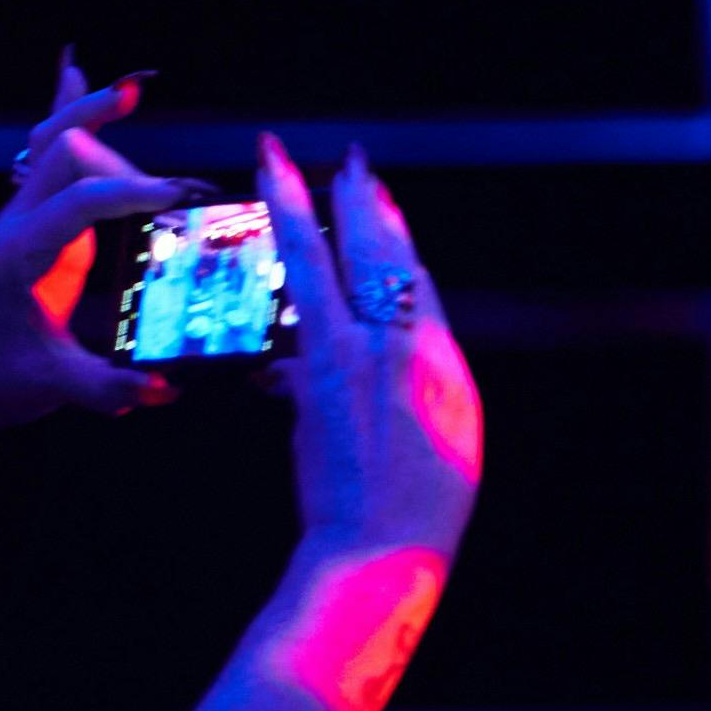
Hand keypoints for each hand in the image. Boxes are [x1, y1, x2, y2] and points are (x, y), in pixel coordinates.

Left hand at [0, 52, 194, 450]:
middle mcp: (19, 222)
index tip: (180, 199)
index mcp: (23, 255)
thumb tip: (165, 388)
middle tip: (175, 196)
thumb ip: (108, 389)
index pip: (79, 199)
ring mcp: (24, 215)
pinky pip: (45, 151)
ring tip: (134, 91)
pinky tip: (79, 71)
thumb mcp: (54, 389)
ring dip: (92, 115)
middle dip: (125, 163)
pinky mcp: (37, 218)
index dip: (130, 192)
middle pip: (66, 152)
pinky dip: (68, 113)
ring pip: (52, 139)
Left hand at [257, 135, 481, 574]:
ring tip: (281, 163)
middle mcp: (410, 347)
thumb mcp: (434, 442)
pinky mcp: (323, 369)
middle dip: (363, 200)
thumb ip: (397, 390)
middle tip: (348, 158)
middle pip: (385, 255)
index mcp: (444, 363)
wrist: (381, 551)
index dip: (398, 234)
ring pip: (337, 257)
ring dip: (307, 202)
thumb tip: (327, 363)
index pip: (418, 280)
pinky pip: (302, 290)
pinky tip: (265, 214)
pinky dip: (288, 244)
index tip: (381, 201)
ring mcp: (365, 355)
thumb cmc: (411, 510)